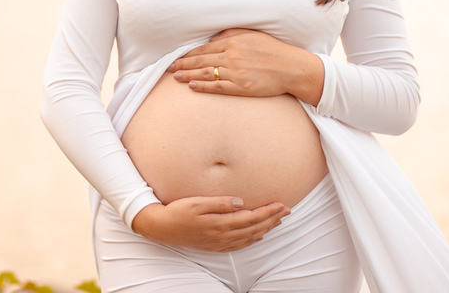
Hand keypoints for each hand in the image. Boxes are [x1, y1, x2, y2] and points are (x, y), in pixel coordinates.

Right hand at [131, 197, 289, 250]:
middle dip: (272, 219)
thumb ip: (220, 202)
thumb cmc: (177, 210)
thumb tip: (241, 202)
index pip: (252, 217)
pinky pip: (240, 245)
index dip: (268, 211)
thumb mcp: (197, 202)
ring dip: (266, 229)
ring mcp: (219, 242)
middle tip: (287, 211)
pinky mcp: (214, 246)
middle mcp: (223, 235)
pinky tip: (258, 236)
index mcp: (220, 223)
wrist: (161, 228)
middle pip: (255, 228)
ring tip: (277, 221)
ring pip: (250, 237)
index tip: (282, 204)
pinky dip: (252, 240)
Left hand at [167, 28, 324, 104]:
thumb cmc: (272, 50)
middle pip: (200, 61)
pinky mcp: (241, 86)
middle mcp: (231, 56)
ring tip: (175, 77)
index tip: (176, 57)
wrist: (291, 68)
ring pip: (205, 73)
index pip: (203, 49)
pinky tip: (192, 87)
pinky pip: (217, 87)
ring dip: (187, 75)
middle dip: (182, 64)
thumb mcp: (251, 35)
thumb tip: (212, 39)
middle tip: (168, 68)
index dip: (187, 54)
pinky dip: (202, 86)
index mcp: (232, 42)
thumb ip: (230, 34)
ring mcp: (235, 72)